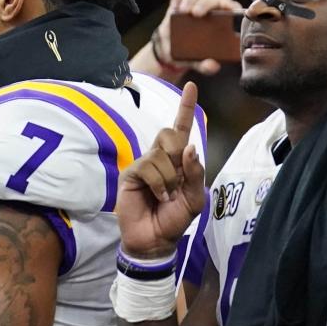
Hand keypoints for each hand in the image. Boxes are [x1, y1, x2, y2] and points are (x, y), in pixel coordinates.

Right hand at [116, 81, 206, 258]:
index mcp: (178, 160)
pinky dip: (158, 184)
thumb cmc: (175, 219)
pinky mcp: (131, 173)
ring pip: (161, 154)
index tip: (191, 85)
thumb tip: (189, 147)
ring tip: (166, 196)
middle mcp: (160, 157)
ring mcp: (144, 164)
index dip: (186, 107)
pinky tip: (157, 197)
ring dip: (170, 178)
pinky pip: (148, 167)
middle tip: (177, 182)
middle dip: (178, 156)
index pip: (182, 128)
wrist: (156, 240)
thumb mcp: (195, 198)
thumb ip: (195, 173)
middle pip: (170, 134)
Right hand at [150, 0, 241, 76]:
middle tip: (195, 14)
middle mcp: (214, 5)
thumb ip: (205, 65)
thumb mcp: (196, 62)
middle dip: (208, 1)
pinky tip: (175, 4)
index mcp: (224, 20)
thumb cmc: (188, 52)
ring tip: (183, 11)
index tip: (224, 9)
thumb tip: (212, 66)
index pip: (234, 6)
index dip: (232, 5)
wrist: (168, 46)